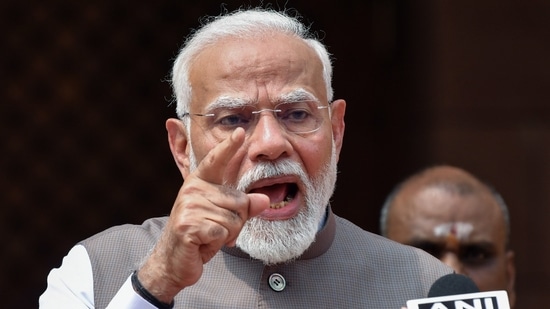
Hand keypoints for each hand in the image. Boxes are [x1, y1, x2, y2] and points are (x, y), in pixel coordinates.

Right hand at [137, 128, 268, 301]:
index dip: (229, 147)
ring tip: (209, 236)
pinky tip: (204, 243)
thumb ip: (244, 206)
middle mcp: (193, 189)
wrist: (173, 261)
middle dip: (236, 221)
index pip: (217, 161)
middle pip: (239, 201)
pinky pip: (223, 233)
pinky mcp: (189, 225)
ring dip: (228, 234)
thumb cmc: (201, 234)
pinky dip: (219, 243)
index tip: (241, 132)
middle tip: (217, 228)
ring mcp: (189, 206)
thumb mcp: (225, 217)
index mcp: (201, 182)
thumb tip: (264, 200)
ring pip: (233, 219)